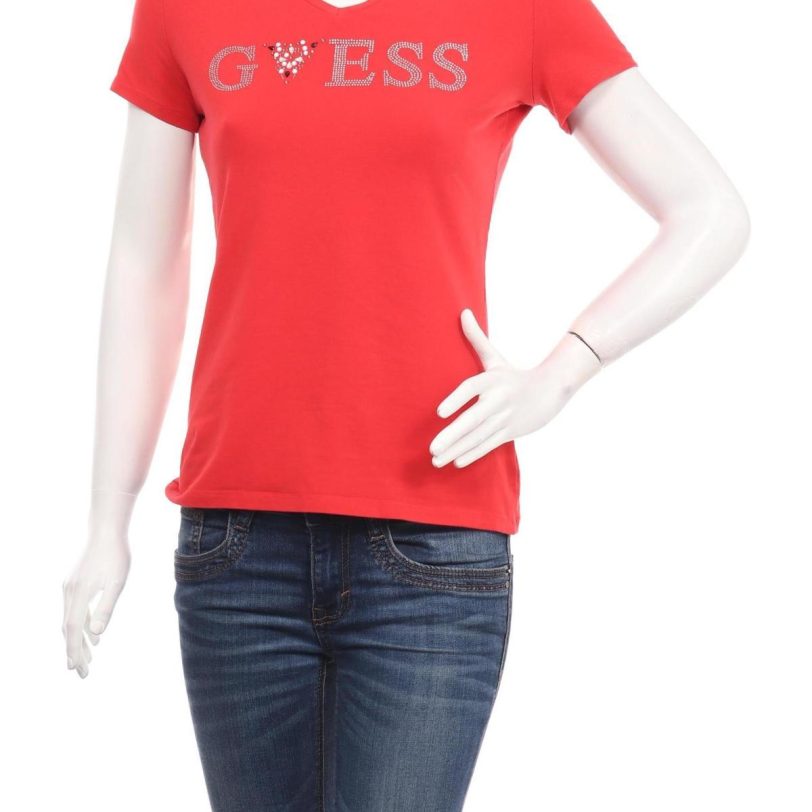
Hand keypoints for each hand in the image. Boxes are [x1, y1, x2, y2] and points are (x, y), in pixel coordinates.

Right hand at [62, 532, 130, 678]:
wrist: (106, 529)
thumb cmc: (116, 555)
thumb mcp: (117, 582)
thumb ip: (106, 607)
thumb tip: (97, 633)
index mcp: (79, 594)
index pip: (73, 630)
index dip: (74, 651)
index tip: (77, 670)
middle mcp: (69, 592)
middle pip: (69, 629)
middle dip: (75, 651)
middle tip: (82, 672)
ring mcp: (70, 586)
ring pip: (70, 619)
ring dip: (78, 639)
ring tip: (88, 657)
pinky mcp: (74, 582)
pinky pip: (74, 609)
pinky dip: (81, 624)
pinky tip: (93, 631)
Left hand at [429, 309, 600, 467]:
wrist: (551, 390)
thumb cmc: (513, 375)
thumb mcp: (495, 357)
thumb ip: (476, 338)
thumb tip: (462, 311)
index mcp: (492, 380)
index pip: (472, 389)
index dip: (456, 400)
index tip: (439, 412)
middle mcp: (498, 400)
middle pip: (473, 420)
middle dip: (452, 436)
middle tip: (431, 448)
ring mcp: (504, 418)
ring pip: (478, 437)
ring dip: (457, 449)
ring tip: (435, 460)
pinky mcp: (510, 432)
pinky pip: (489, 445)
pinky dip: (473, 454)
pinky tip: (455, 462)